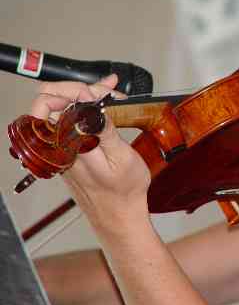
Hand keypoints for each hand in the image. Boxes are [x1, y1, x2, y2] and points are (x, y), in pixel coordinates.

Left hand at [31, 74, 150, 234]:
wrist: (120, 215)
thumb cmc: (123, 192)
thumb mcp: (122, 157)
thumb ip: (104, 130)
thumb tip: (92, 108)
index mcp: (67, 147)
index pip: (48, 104)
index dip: (72, 90)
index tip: (98, 91)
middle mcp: (59, 147)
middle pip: (52, 102)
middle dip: (79, 89)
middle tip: (106, 89)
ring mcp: (62, 148)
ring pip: (61, 110)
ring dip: (84, 96)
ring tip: (110, 94)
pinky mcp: (69, 150)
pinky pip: (69, 122)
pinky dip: (85, 109)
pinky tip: (103, 105)